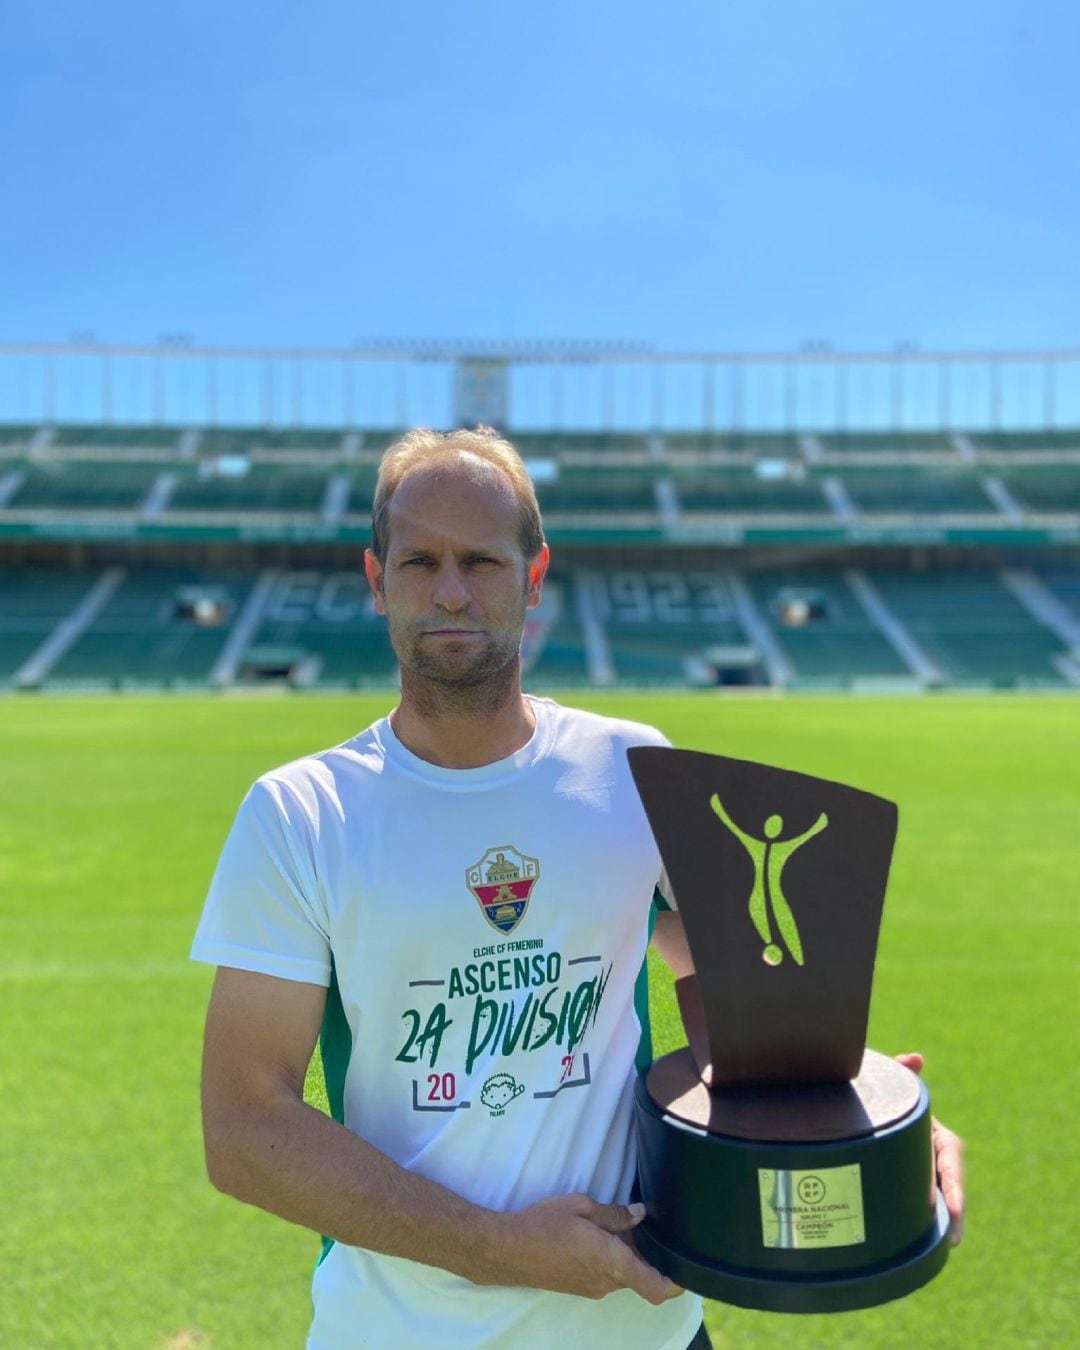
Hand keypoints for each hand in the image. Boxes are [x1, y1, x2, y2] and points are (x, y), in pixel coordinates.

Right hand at [488, 1194, 683, 1304]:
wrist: (508, 1250)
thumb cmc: (544, 1224)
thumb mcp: (581, 1207)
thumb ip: (615, 1214)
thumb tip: (641, 1214)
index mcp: (612, 1261)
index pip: (656, 1287)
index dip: (677, 1282)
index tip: (685, 1264)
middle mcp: (607, 1281)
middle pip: (641, 1275)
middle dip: (647, 1253)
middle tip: (643, 1223)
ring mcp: (593, 1288)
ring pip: (624, 1274)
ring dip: (627, 1254)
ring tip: (616, 1223)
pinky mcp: (580, 1287)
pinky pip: (607, 1275)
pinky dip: (611, 1259)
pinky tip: (598, 1234)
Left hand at [896, 1052, 964, 1244]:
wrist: (867, 1106)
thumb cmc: (883, 1096)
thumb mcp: (894, 1088)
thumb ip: (902, 1073)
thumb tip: (916, 1059)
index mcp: (935, 1134)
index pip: (950, 1161)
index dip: (954, 1186)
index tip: (954, 1209)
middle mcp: (933, 1155)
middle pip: (948, 1186)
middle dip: (953, 1213)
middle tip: (952, 1238)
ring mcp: (924, 1171)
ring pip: (937, 1198)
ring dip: (941, 1222)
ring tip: (940, 1247)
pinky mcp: (911, 1183)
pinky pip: (920, 1203)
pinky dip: (924, 1222)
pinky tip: (918, 1245)